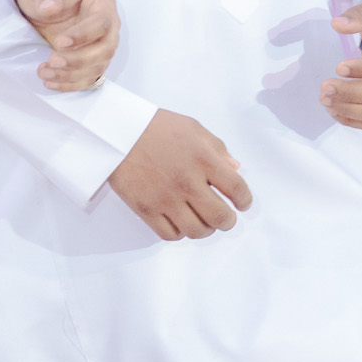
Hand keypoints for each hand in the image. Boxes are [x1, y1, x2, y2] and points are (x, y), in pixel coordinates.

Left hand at [0, 0, 120, 91]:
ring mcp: (99, 44)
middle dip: (79, 60)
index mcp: (101, 2)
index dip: (83, 35)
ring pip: (98, 66)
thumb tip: (50, 8)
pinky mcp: (89, 60)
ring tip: (45, 72)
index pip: (101, 22)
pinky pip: (88, 77)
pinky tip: (51, 83)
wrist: (36, 1)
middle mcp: (107, 25)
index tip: (59, 42)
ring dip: (72, 74)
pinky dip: (71, 84)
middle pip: (105, 49)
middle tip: (53, 61)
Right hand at [107, 109, 252, 240]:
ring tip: (202, 220)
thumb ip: (217, 149)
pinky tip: (180, 221)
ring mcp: (165, 198)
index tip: (243, 204)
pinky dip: (180, 232)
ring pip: (196, 231)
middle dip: (228, 221)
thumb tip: (235, 169)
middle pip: (220, 218)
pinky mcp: (146, 209)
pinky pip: (170, 234)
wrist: (117, 132)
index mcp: (203, 159)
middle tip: (225, 217)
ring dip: (205, 229)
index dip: (245, 200)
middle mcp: (187, 182)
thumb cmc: (156, 127)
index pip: (236, 189)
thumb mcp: (193, 128)